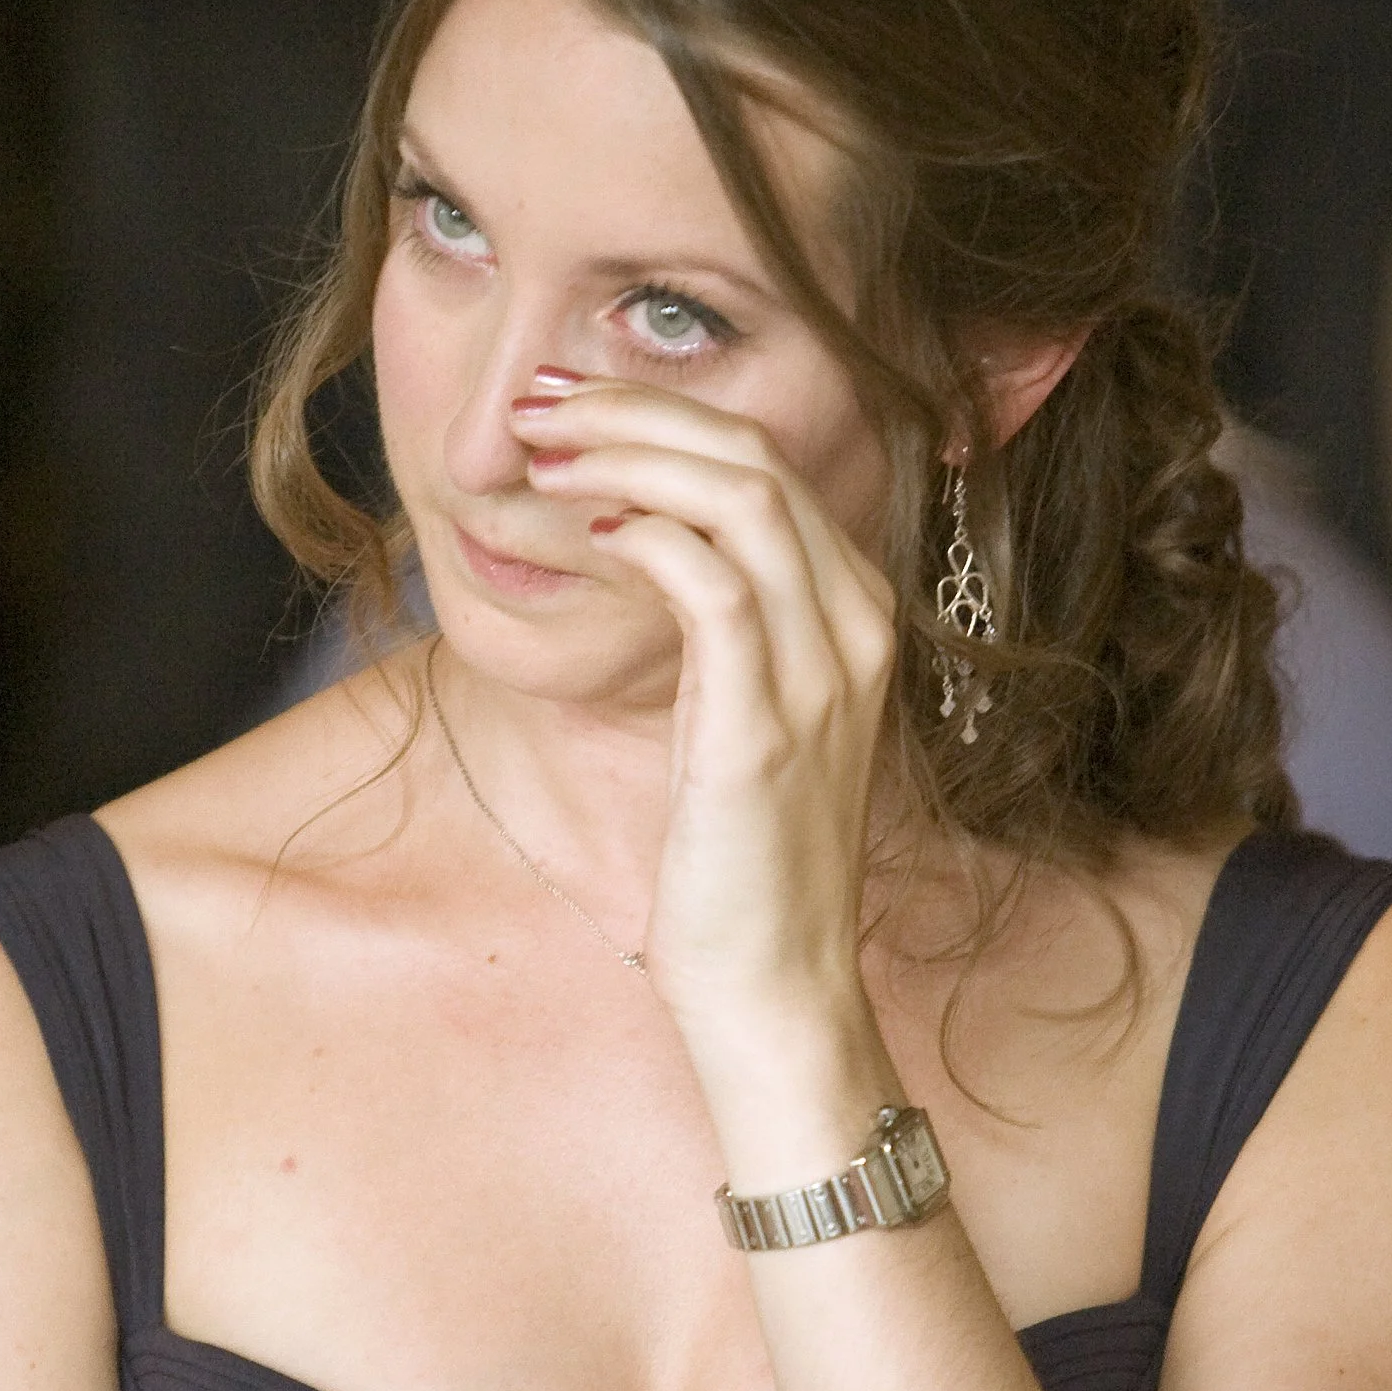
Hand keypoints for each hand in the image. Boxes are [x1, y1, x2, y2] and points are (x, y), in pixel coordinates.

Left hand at [518, 381, 899, 1082]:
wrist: (774, 985)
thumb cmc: (739, 861)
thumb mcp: (740, 717)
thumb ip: (720, 624)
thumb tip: (634, 532)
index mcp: (852, 616)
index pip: (767, 462)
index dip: (662, 414)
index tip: (570, 406)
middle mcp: (854, 626)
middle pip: (754, 455)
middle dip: (633, 411)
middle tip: (537, 406)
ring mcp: (822, 671)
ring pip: (739, 495)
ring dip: (626, 454)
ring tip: (543, 455)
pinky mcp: (767, 723)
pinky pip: (712, 581)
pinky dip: (643, 533)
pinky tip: (585, 530)